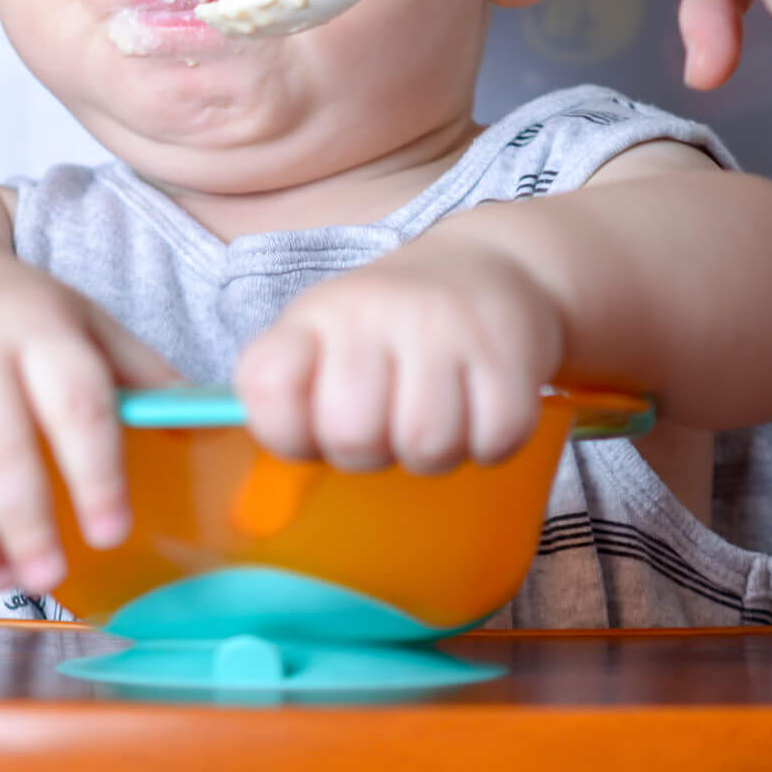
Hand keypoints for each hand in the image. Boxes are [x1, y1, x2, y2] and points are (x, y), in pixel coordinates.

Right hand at [0, 223, 177, 594]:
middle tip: (50, 574)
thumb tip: (210, 424)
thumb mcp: (77, 317)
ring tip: (1, 575)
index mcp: (35, 324)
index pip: (74, 401)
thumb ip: (137, 370)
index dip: (96, 473)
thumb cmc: (8, 308)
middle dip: (25, 524)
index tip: (112, 531)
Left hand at [232, 233, 562, 473]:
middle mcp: (372, 311)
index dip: (286, 433)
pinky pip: (494, 438)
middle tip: (387, 425)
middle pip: (350, 433)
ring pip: (425, 444)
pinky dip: (488, 444)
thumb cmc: (390, 329)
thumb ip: (290, 403)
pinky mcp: (506, 347)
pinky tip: (479, 410)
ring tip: (435, 417)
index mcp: (315, 316)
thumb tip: (265, 503)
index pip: (267, 386)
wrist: (487, 268)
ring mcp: (441, 325)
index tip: (314, 427)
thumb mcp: (325, 341)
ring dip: (433, 454)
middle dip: (369, 454)